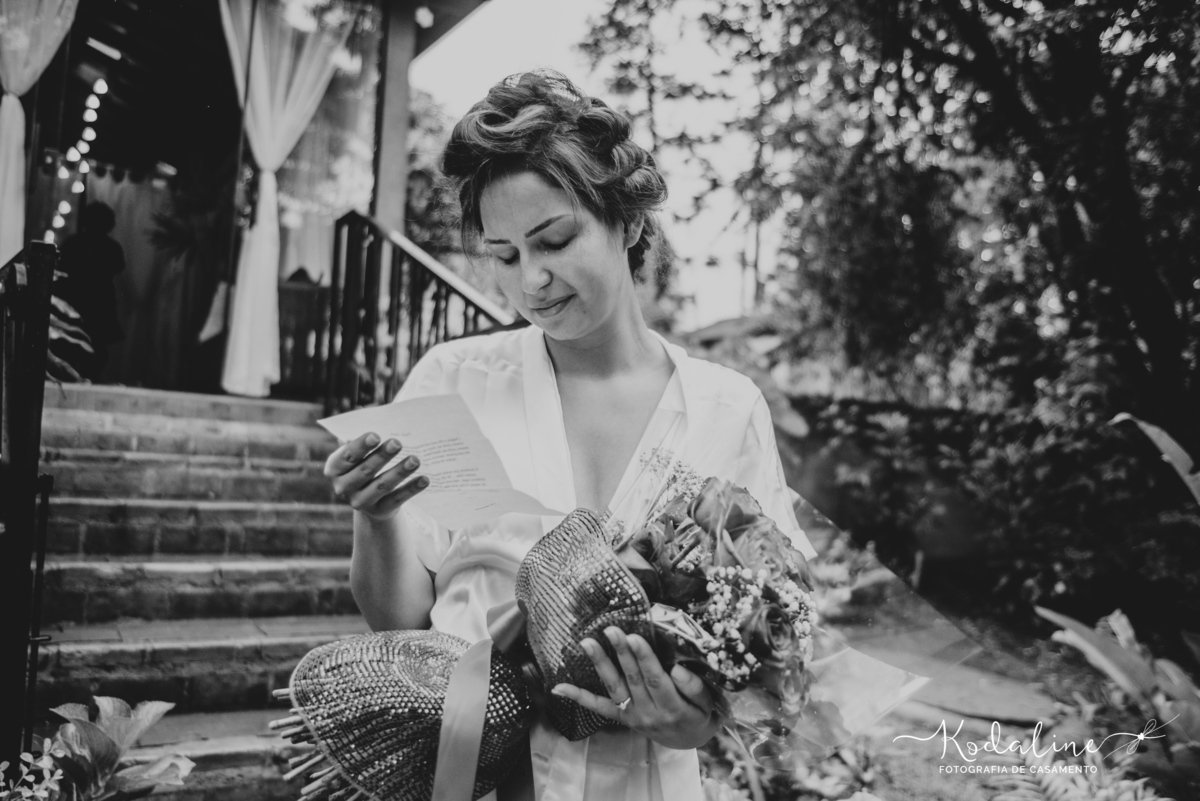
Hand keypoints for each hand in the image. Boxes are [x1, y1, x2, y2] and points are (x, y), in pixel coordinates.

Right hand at [324, 431, 427, 521]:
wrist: (369, 499)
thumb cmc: (363, 465)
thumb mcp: (359, 454)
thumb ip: (363, 441)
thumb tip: (375, 421)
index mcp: (334, 469)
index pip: (347, 456)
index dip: (361, 446)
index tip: (376, 435)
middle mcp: (342, 488)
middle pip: (365, 470)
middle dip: (382, 456)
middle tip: (398, 443)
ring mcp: (359, 502)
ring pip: (382, 485)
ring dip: (399, 471)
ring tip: (415, 460)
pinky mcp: (379, 511)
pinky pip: (397, 499)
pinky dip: (411, 488)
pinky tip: (424, 479)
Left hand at [551, 627, 719, 749]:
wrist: (689, 740)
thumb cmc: (700, 715)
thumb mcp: (708, 704)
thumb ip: (694, 688)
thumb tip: (677, 670)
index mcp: (672, 708)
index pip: (655, 680)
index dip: (644, 659)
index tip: (636, 637)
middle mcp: (649, 713)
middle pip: (633, 679)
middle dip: (622, 652)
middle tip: (611, 630)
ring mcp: (632, 716)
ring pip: (614, 688)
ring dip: (600, 663)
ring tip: (588, 642)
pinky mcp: (622, 718)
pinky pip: (599, 708)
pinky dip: (578, 697)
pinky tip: (558, 687)